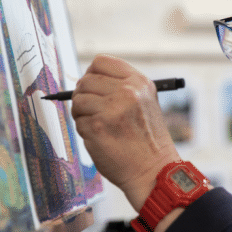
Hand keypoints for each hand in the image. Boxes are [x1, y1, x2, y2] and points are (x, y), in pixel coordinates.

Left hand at [71, 55, 180, 210]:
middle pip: (85, 80)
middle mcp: (127, 92)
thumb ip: (122, 87)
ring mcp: (111, 109)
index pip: (101, 62)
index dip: (92, 75)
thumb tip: (89, 80)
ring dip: (82, 114)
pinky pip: (77, 121)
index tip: (94, 88)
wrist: (154, 170)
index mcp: (139, 82)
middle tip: (95, 112)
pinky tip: (101, 138)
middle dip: (85, 96)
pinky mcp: (97, 127)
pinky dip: (84, 130)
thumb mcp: (145, 103)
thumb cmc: (147, 140)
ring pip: (78, 100)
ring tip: (99, 126)